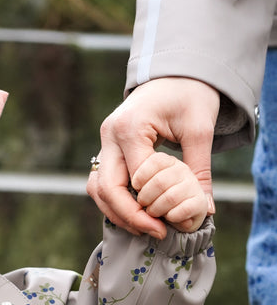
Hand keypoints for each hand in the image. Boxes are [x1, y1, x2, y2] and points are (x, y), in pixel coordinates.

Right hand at [87, 78, 219, 238]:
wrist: (177, 72)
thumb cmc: (189, 94)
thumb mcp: (200, 129)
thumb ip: (199, 170)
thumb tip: (207, 209)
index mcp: (129, 127)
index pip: (132, 179)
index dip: (145, 207)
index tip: (165, 226)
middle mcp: (109, 136)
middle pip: (106, 188)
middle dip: (128, 216)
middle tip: (153, 232)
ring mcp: (105, 142)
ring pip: (97, 189)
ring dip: (116, 212)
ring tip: (143, 227)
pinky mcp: (108, 149)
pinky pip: (102, 183)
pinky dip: (114, 202)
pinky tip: (136, 214)